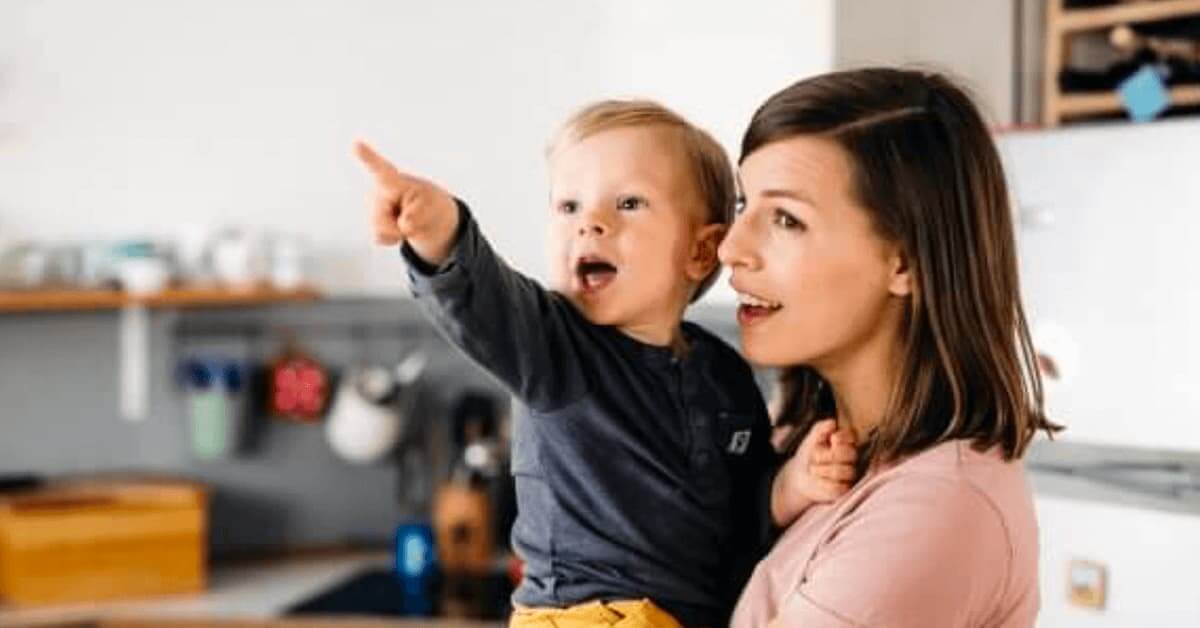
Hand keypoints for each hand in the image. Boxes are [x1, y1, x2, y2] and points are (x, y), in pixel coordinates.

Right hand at [354, 140, 459, 264]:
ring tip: (406, 219)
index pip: (380, 169)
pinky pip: (380, 238)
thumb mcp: (432, 208)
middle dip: (403, 224)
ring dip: (399, 232)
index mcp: (394, 181)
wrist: (426, 215)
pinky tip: (398, 229)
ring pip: (382, 231)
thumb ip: (419, 215)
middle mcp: (378, 191)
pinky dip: (393, 239)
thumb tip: (403, 225)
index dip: (367, 157)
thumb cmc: (428, 204)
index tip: (356, 144)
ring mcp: (373, 207)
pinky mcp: (372, 221)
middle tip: (414, 215)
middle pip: (384, 218)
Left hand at [771, 418, 858, 526]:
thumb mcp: (812, 438)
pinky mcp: (845, 490)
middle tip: (815, 456)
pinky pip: (837, 487)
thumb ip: (821, 428)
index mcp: (846, 442)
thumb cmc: (808, 455)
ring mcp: (850, 475)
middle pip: (848, 454)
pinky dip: (822, 483)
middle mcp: (852, 458)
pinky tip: (818, 480)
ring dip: (822, 470)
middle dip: (827, 455)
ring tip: (814, 469)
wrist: (799, 475)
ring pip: (842, 471)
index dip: (841, 438)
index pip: (852, 437)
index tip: (831, 439)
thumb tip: (833, 422)